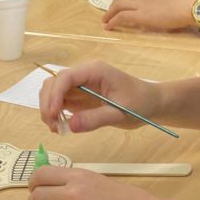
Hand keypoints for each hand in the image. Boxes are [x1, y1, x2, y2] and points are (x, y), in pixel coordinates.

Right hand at [38, 60, 159, 133]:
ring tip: (56, 128)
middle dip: (48, 103)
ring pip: (52, 91)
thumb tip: (70, 125)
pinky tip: (60, 127)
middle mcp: (84, 74)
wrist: (151, 103)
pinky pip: (59, 101)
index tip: (53, 114)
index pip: (66, 77)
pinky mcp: (79, 96)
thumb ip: (96, 119)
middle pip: (54, 83)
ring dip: (49, 108)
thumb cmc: (140, 104)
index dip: (55, 94)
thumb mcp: (120, 113)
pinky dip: (55, 113)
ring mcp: (80, 85)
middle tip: (53, 126)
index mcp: (95, 70)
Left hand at [103, 0, 197, 30]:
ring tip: (105, 21)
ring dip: (109, 14)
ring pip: (117, 6)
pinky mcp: (140, 15)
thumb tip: (166, 6)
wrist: (189, 5)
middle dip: (112, 6)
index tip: (121, 7)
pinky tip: (109, 27)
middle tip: (109, 14)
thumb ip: (165, 0)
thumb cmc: (187, 2)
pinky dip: (112, 21)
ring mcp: (140, 4)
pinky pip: (120, 17)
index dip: (124, 0)